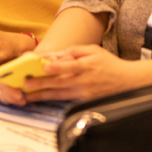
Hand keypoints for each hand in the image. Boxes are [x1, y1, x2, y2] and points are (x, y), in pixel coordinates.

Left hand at [0, 45, 137, 103]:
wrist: (126, 82)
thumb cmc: (108, 64)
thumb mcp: (93, 50)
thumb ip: (75, 51)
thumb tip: (57, 55)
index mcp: (86, 66)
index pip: (68, 66)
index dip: (55, 67)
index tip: (43, 67)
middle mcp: (83, 81)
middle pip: (59, 82)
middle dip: (41, 83)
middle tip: (25, 84)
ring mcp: (83, 93)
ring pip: (59, 94)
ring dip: (42, 95)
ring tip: (27, 95)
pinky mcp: (83, 101)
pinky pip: (65, 100)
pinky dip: (52, 99)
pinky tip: (41, 98)